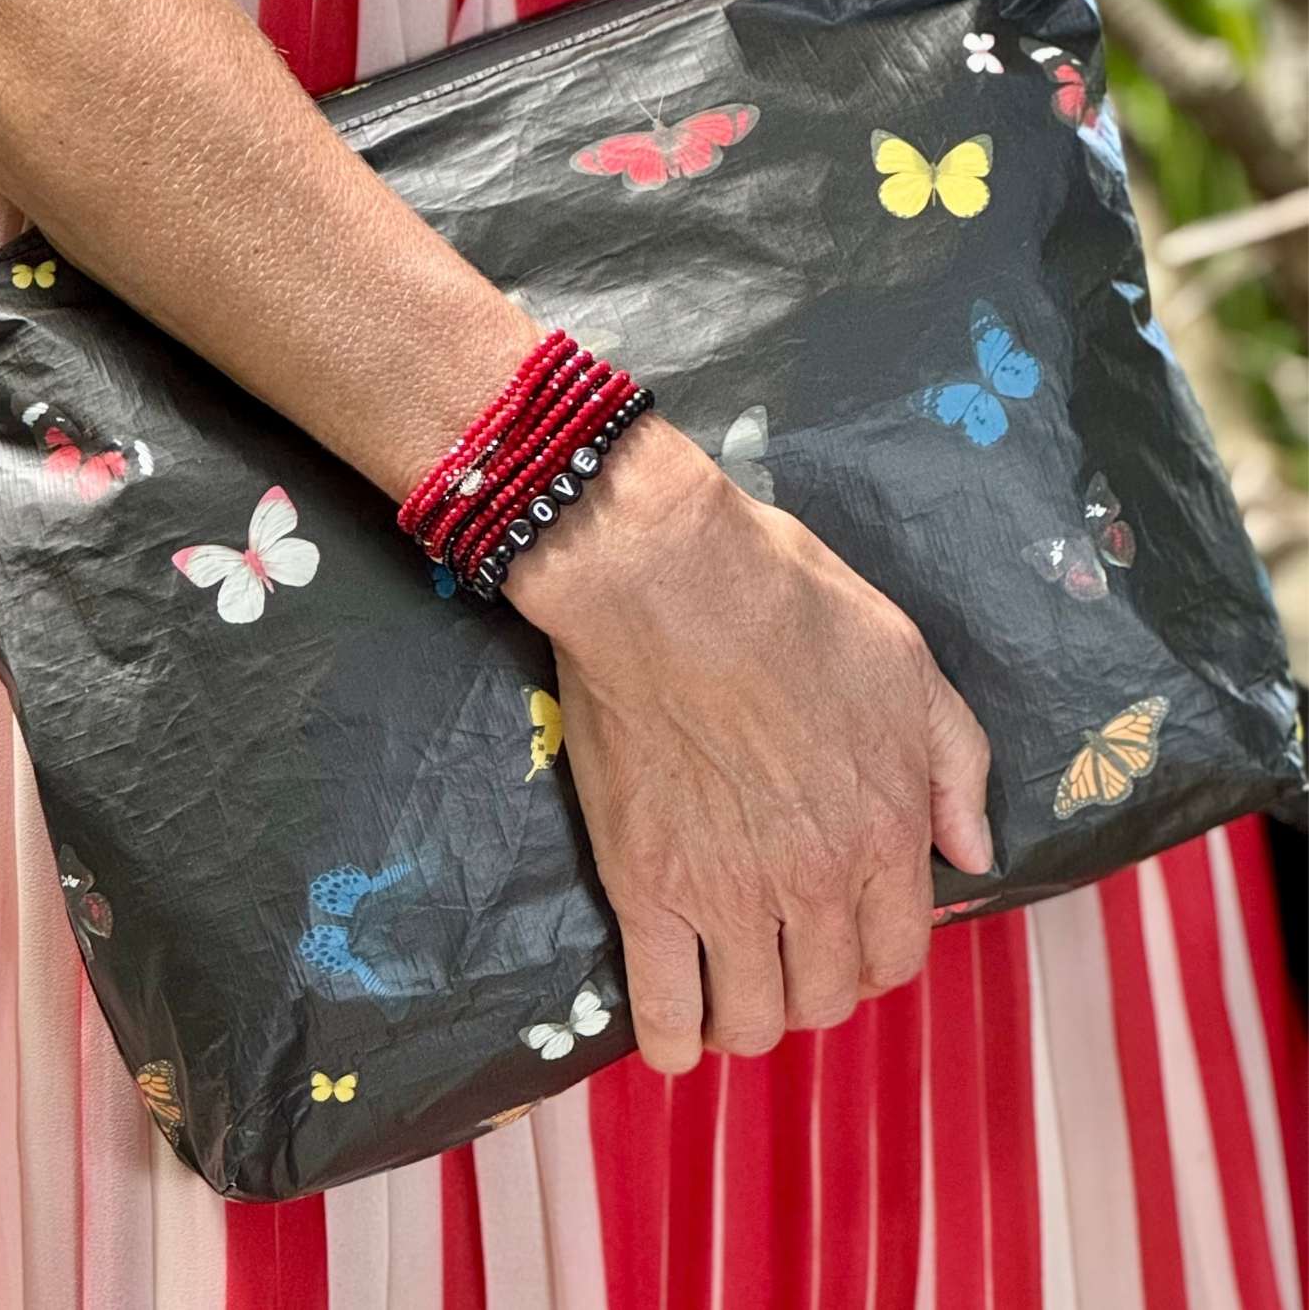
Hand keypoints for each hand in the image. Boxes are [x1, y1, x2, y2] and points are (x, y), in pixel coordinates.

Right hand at [506, 416, 992, 1071]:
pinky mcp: (645, 889)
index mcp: (886, 830)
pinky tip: (671, 1031)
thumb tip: (974, 853)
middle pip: (825, 997)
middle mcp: (816, 882)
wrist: (669, 581)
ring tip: (723, 984)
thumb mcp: (908, 664)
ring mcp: (727, 894)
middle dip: (810, 988)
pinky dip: (670, 1038)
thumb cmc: (790, 604)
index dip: (875, 958)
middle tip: (779, 953)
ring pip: (750, 1019)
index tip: (845, 937)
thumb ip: (952, 765)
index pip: (899, 953)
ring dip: (745, 1019)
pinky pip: (661, 1009)